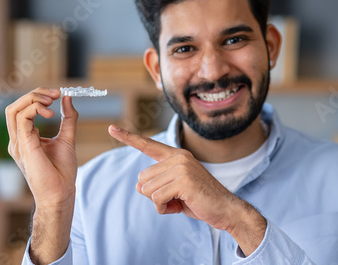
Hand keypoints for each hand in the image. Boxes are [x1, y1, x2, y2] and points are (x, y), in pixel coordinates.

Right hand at [5, 87, 78, 208]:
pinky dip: (35, 109)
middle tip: (55, 93)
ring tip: (52, 101)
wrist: (61, 193)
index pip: (22, 109)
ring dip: (33, 99)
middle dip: (35, 94)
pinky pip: (21, 119)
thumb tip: (67, 98)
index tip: (58, 94)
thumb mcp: (67, 138)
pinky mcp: (23, 146)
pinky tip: (50, 113)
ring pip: (13, 110)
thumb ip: (68, 118)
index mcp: (25, 138)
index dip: (38, 97)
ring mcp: (17, 143)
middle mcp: (17, 140)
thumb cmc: (62, 171)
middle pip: (15, 106)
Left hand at [109, 125, 249, 230]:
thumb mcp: (174, 191)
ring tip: (180, 202)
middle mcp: (178, 157)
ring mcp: (181, 167)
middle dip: (154, 194)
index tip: (111, 128)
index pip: (148, 145)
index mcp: (176, 155)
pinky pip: (157, 198)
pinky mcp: (183, 181)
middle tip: (175, 199)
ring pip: (148, 189)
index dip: (128, 137)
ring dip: (160, 203)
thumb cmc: (199, 200)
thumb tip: (138, 186)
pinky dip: (164, 208)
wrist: (225, 209)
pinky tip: (180, 207)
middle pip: (143, 178)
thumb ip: (156, 184)